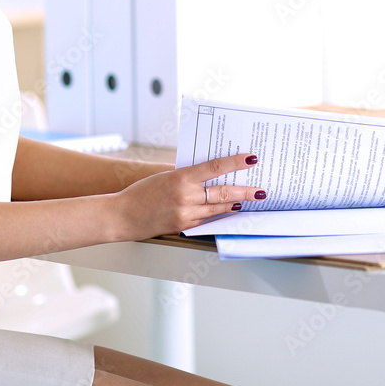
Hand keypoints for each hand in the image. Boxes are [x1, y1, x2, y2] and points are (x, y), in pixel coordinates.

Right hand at [111, 154, 263, 239]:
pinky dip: (218, 215)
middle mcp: (186, 196)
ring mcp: (186, 214)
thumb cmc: (141, 192)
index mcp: (180, 178)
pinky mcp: (184, 226)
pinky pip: (207, 220)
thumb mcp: (164, 177)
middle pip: (223, 193)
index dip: (235, 163)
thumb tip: (208, 175)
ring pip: (218, 209)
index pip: (214, 168)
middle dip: (245, 191)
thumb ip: (186, 176)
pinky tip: (228, 212)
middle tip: (261, 190)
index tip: (250, 159)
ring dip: (235, 204)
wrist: (123, 216)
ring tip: (249, 200)